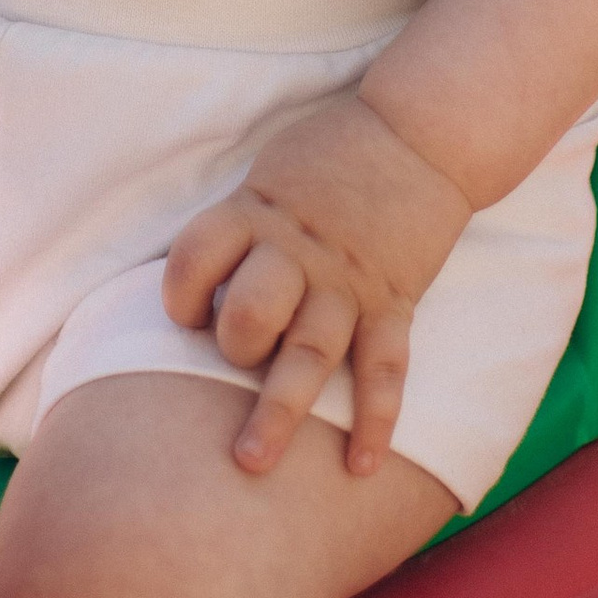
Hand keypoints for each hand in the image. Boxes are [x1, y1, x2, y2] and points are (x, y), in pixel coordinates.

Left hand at [162, 88, 471, 479]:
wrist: (418, 133)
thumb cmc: (329, 153)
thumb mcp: (267, 174)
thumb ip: (237, 228)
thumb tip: (199, 287)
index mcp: (256, 210)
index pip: (196, 256)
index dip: (179, 292)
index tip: (185, 313)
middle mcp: (298, 251)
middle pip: (252, 310)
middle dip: (233, 348)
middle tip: (228, 367)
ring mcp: (349, 281)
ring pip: (310, 351)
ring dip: (281, 410)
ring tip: (253, 461)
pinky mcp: (394, 301)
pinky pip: (385, 368)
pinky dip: (375, 419)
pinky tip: (360, 465)